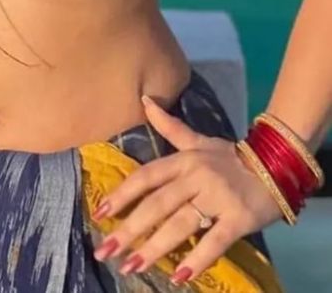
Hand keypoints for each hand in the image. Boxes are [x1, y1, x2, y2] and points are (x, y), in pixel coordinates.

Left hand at [91, 95, 282, 284]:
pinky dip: (197, 259)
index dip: (122, 194)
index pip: (146, 176)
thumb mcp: (198, 140)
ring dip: (154, 247)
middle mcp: (196, 177)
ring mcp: (218, 198)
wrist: (276, 166)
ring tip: (131, 265)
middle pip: (157, 204)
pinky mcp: (238, 219)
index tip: (99, 212)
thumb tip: (144, 99)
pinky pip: (215, 241)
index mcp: (184, 160)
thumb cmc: (229, 157)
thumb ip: (170, 126)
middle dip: (129, 228)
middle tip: (106, 250)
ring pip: (180, 224)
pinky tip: (178, 276)